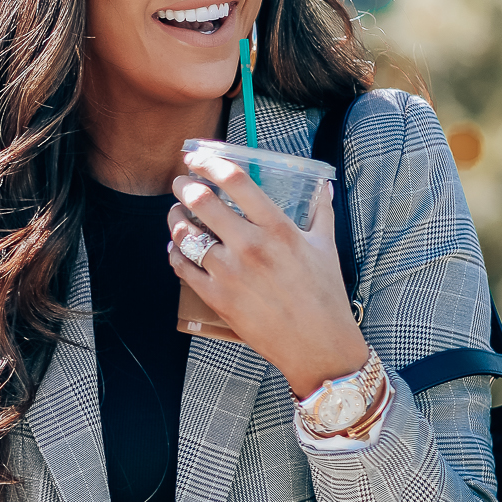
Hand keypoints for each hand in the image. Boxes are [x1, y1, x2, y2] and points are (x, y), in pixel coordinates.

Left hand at [168, 148, 369, 397]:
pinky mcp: (217, 298)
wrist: (318, 344)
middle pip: (202, 201)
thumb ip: (321, 211)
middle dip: (184, 185)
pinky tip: (176, 247)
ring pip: (186, 234)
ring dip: (175, 218)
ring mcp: (230, 273)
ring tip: (176, 212)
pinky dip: (174, 253)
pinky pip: (182, 268)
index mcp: (278, 228)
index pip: (236, 181)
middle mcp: (250, 246)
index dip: (210, 161)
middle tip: (180, 182)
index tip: (198, 156)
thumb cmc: (324, 295)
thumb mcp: (326, 246)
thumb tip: (324, 185)